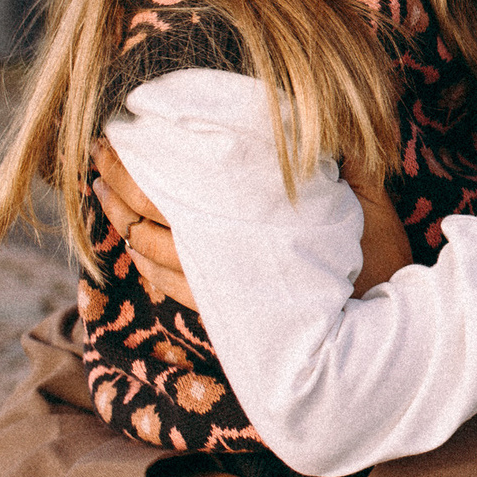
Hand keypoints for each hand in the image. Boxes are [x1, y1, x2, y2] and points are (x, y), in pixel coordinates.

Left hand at [95, 144, 415, 300]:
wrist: (373, 349)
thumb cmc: (378, 272)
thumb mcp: (372, 208)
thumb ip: (347, 166)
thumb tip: (329, 127)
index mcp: (254, 221)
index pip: (178, 184)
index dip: (142, 159)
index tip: (122, 132)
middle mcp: (225, 254)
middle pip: (151, 213)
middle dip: (119, 180)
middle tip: (98, 153)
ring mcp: (217, 287)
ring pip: (149, 250)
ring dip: (120, 219)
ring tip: (102, 190)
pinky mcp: (220, 312)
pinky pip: (167, 285)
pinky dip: (144, 261)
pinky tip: (134, 244)